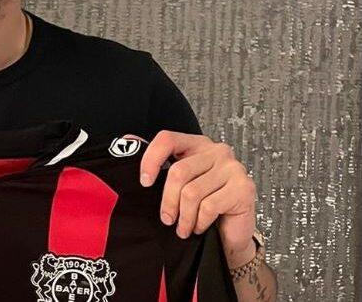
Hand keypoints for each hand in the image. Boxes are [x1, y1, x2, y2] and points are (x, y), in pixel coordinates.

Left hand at [139, 130, 256, 265]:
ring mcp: (232, 168)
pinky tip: (199, 226)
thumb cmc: (202, 204)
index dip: (151, 159)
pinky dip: (199, 221)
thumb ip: (157, 161)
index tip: (144, 182)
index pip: (167, 139)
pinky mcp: (243, 188)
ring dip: (184, 217)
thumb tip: (127, 140)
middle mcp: (217, 151)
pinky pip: (209, 206)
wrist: (231, 232)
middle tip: (166, 218)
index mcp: (197, 144)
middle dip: (167, 200)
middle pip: (178, 171)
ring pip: (192, 192)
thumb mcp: (177, 182)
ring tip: (183, 227)